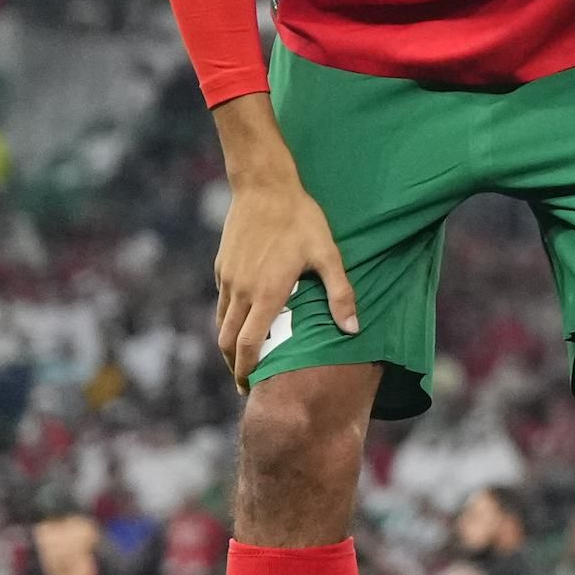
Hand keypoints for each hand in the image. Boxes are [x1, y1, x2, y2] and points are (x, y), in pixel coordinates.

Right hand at [211, 149, 358, 379]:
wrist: (264, 187)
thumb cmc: (302, 220)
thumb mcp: (328, 255)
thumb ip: (341, 293)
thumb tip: (353, 329)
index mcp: (266, 293)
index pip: (249, 345)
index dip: (247, 370)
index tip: (251, 388)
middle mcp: (241, 291)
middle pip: (228, 340)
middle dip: (235, 365)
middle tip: (247, 381)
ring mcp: (228, 279)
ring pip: (221, 322)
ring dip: (229, 344)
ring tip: (243, 357)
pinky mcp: (222, 267)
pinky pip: (222, 301)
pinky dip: (228, 319)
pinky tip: (243, 320)